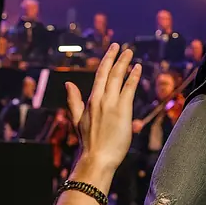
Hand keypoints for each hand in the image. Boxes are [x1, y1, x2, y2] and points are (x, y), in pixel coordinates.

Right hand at [66, 43, 141, 173]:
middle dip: (116, 57)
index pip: (99, 75)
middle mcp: (100, 99)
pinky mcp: (122, 111)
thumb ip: (74, 100)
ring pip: (118, 78)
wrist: (96, 158)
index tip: (113, 49)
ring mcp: (111, 104)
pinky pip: (128, 89)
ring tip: (130, 53)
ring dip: (125, 64)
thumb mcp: (77, 119)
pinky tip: (137, 68)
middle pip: (109, 73)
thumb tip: (68, 84)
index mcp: (91, 100)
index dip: (107, 60)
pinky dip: (133, 77)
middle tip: (122, 46)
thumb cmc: (88, 142)